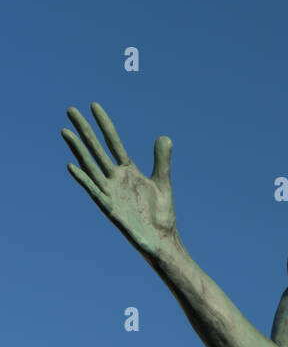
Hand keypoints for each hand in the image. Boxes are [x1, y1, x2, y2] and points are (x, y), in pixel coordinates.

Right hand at [62, 103, 177, 258]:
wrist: (162, 240)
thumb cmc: (161, 215)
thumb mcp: (163, 182)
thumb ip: (162, 160)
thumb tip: (164, 136)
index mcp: (128, 171)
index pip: (113, 142)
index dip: (104, 124)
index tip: (94, 105)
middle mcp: (115, 179)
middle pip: (96, 149)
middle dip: (84, 130)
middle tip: (70, 110)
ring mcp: (110, 192)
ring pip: (90, 166)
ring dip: (77, 149)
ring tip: (65, 131)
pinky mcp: (109, 208)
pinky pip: (93, 191)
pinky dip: (83, 179)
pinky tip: (71, 166)